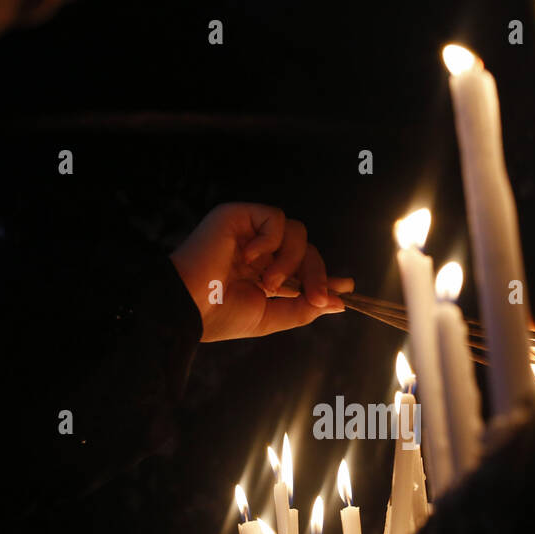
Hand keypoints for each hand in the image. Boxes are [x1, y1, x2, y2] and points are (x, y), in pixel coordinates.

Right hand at [170, 203, 353, 341]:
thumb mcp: (271, 317)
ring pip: (297, 232)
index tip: (345, 288)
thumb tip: (337, 301)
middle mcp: (259, 251)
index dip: (324, 276)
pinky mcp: (237, 216)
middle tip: (314, 297)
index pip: (304, 267)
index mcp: (264, 274)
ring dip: (290, 261)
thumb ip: (303, 309)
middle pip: (307, 249)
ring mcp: (249, 233)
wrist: (189, 307)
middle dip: (317, 274)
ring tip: (269, 282)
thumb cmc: (220, 316)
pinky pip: (275, 218)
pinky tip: (250, 258)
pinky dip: (271, 240)